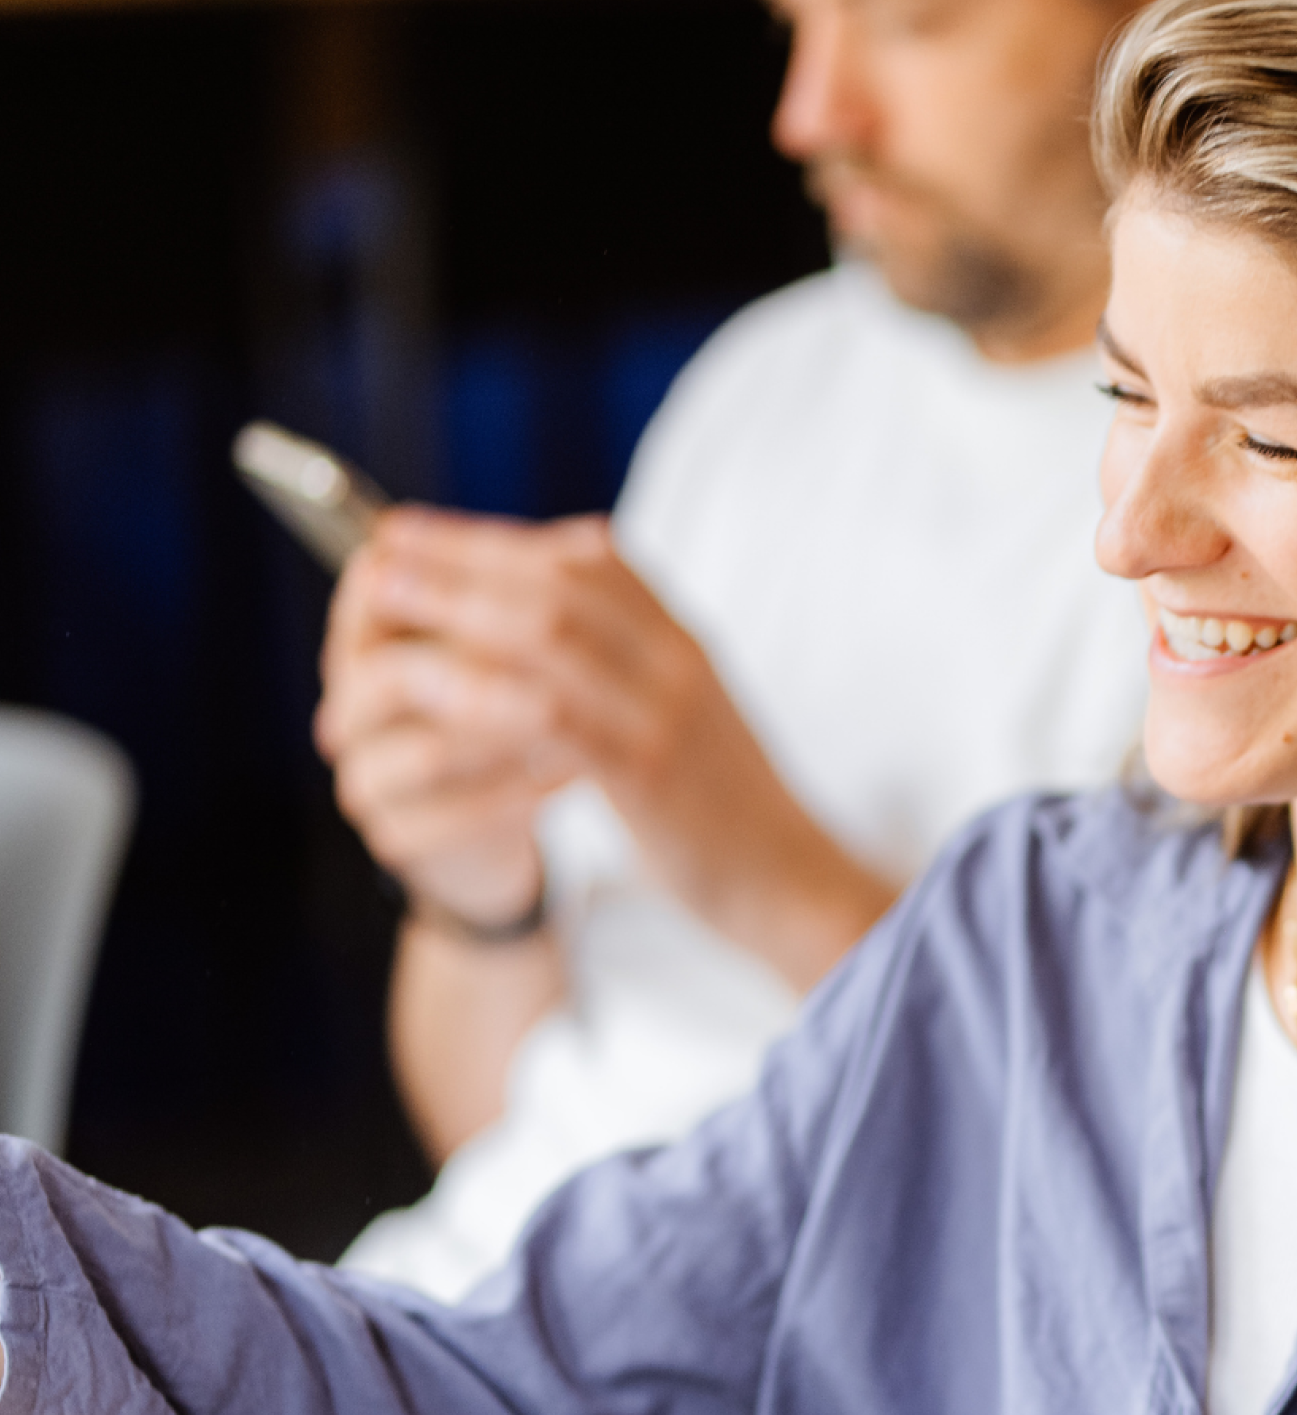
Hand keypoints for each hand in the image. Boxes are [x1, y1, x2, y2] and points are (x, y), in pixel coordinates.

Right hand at [316, 515, 574, 929]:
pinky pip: (457, 817)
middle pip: (390, 672)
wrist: (496, 822)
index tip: (519, 579)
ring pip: (428, 751)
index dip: (444, 582)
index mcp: (368, 643)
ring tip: (576, 717)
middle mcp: (352, 708)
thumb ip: (530, 595)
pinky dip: (520, 793)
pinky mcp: (402, 838)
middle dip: (476, 664)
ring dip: (508, 732)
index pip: (375, 594)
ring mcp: (371, 779)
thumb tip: (594, 540)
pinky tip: (571, 772)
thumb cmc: (501, 719)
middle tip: (555, 659)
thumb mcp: (508, 650)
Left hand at [320, 508, 895, 986]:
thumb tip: (574, 618)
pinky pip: (554, 717)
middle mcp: (678, 663)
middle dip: (463, 558)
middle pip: (561, 582)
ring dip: (457, 607)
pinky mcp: (649, 775)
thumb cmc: (731, 810)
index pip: (593, 560)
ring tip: (384, 598)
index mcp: (685, 645)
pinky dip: (487, 693)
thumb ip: (637, 662)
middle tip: (384, 548)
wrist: (794, 882)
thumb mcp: (690, 717)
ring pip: (553, 633)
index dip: (501, 537)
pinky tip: (429, 691)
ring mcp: (666, 714)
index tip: (429, 532)